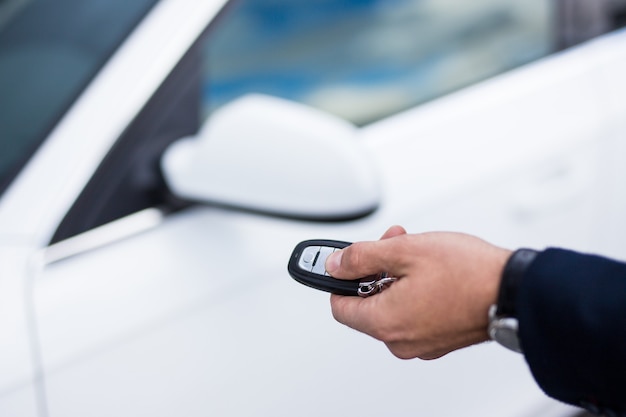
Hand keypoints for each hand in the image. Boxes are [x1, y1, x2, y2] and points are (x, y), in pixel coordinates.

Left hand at [326, 226, 510, 359]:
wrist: (514, 291)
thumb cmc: (467, 273)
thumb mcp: (404, 250)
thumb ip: (361, 257)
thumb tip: (335, 265)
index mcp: (385, 323)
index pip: (339, 306)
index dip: (343, 278)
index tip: (351, 260)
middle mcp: (400, 340)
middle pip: (369, 302)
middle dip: (376, 268)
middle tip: (394, 243)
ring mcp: (422, 342)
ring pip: (393, 304)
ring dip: (398, 275)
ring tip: (419, 251)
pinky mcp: (440, 338)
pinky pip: (414, 313)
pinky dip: (416, 291)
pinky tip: (433, 270)